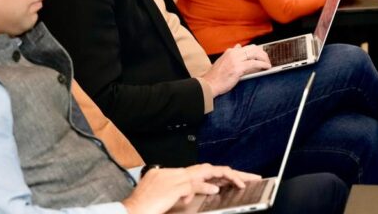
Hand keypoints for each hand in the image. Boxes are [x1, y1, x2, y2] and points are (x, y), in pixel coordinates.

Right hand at [122, 164, 259, 213]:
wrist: (129, 211)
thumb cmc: (143, 208)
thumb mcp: (165, 201)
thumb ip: (179, 196)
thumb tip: (190, 197)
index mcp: (171, 174)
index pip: (200, 172)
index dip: (218, 176)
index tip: (233, 180)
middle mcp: (174, 173)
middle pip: (207, 168)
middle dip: (230, 173)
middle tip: (248, 177)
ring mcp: (174, 178)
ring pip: (205, 172)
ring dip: (226, 177)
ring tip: (242, 182)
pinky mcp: (173, 188)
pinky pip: (193, 185)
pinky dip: (205, 188)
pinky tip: (216, 192)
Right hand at [200, 44, 270, 95]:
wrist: (209, 84)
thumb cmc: (216, 76)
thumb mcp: (223, 61)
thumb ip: (231, 54)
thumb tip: (238, 46)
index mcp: (230, 51)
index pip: (248, 47)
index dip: (257, 51)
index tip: (262, 56)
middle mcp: (233, 53)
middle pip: (253, 48)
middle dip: (263, 54)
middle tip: (267, 60)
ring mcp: (235, 60)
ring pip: (255, 54)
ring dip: (264, 58)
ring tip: (268, 64)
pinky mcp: (238, 68)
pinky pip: (254, 63)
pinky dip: (262, 64)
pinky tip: (267, 67)